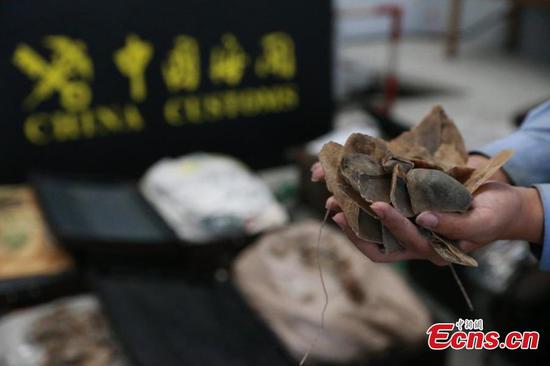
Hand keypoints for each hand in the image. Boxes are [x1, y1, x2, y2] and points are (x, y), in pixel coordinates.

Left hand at [331, 182, 542, 264]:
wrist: (503, 206)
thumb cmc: (496, 215)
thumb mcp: (483, 221)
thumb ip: (456, 226)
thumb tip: (424, 220)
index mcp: (435, 251)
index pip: (404, 244)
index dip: (390, 225)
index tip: (378, 204)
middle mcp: (418, 245)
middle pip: (379, 247)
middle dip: (355, 230)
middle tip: (335, 209)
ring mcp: (411, 232)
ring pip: (374, 235)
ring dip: (353, 221)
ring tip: (334, 203)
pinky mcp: (409, 217)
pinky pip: (380, 220)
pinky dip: (364, 210)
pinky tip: (351, 196)